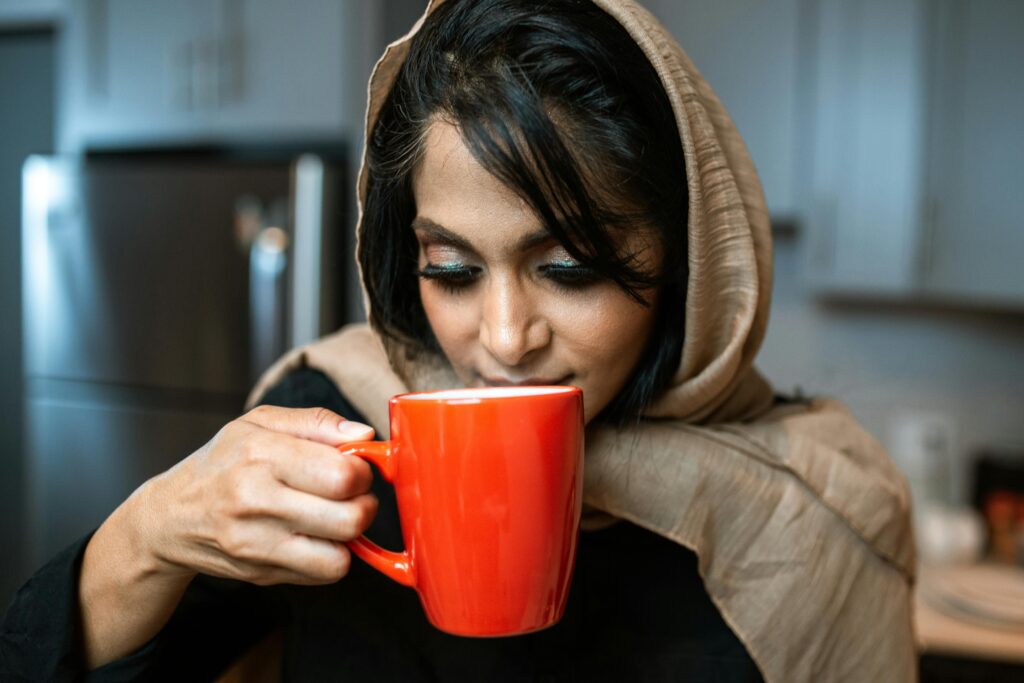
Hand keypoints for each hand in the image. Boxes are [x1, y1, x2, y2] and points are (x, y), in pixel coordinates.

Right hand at [132, 405, 377, 585]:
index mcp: (261, 454)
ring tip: (335, 516)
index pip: (342, 475)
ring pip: (340, 555)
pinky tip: (316, 536)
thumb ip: (317, 422)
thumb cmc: (222, 463)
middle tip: (352, 494)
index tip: (354, 467)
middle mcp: (257, 501)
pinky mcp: (262, 574)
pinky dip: (331, 557)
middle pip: (349, 518)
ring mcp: (257, 544)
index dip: (363, 472)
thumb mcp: (259, 422)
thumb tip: (364, 436)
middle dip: (365, 504)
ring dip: (350, 536)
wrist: (170, 517)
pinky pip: (323, 574)